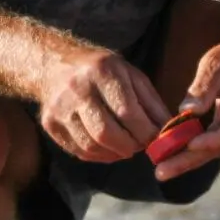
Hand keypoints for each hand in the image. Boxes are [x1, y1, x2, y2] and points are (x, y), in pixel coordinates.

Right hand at [37, 47, 167, 162]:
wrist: (54, 64)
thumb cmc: (101, 70)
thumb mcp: (131, 75)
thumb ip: (151, 102)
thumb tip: (169, 130)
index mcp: (102, 72)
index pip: (127, 112)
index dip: (145, 132)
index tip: (156, 138)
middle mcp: (77, 89)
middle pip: (106, 133)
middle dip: (129, 146)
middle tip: (140, 146)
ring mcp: (59, 108)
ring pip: (91, 146)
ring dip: (115, 153)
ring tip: (126, 146)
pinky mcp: (50, 124)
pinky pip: (79, 151)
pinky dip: (99, 155)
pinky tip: (109, 148)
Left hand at [156, 38, 219, 179]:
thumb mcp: (218, 61)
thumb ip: (204, 84)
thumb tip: (187, 109)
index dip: (215, 140)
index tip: (190, 145)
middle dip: (191, 160)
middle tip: (162, 172)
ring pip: (216, 149)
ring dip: (188, 160)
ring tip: (161, 170)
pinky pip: (213, 144)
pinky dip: (193, 151)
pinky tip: (171, 158)